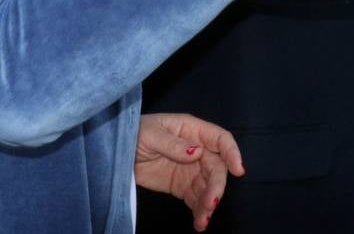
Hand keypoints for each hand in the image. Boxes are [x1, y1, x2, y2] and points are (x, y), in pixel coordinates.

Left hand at [134, 113, 243, 231]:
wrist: (115, 153)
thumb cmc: (134, 133)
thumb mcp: (150, 135)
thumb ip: (172, 144)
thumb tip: (196, 152)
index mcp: (192, 130)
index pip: (220, 139)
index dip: (232, 153)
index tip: (238, 170)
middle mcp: (196, 149)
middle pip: (216, 167)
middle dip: (216, 186)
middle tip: (211, 204)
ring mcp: (190, 169)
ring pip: (208, 186)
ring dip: (208, 203)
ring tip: (203, 219)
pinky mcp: (181, 186)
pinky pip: (195, 198)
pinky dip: (199, 211)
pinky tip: (199, 223)